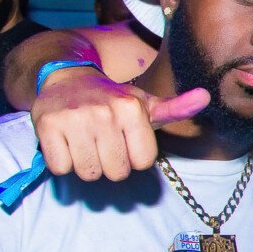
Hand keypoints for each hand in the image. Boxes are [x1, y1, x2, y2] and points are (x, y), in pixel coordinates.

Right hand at [33, 67, 208, 180]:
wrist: (67, 78)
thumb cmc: (114, 99)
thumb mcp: (147, 103)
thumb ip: (177, 107)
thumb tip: (206, 97)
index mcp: (131, 108)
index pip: (142, 163)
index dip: (134, 157)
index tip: (125, 139)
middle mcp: (104, 111)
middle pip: (116, 172)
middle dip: (111, 163)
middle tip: (103, 142)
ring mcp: (73, 118)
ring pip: (89, 173)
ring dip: (87, 165)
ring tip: (86, 142)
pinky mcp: (46, 125)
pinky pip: (61, 167)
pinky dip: (63, 161)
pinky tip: (66, 142)